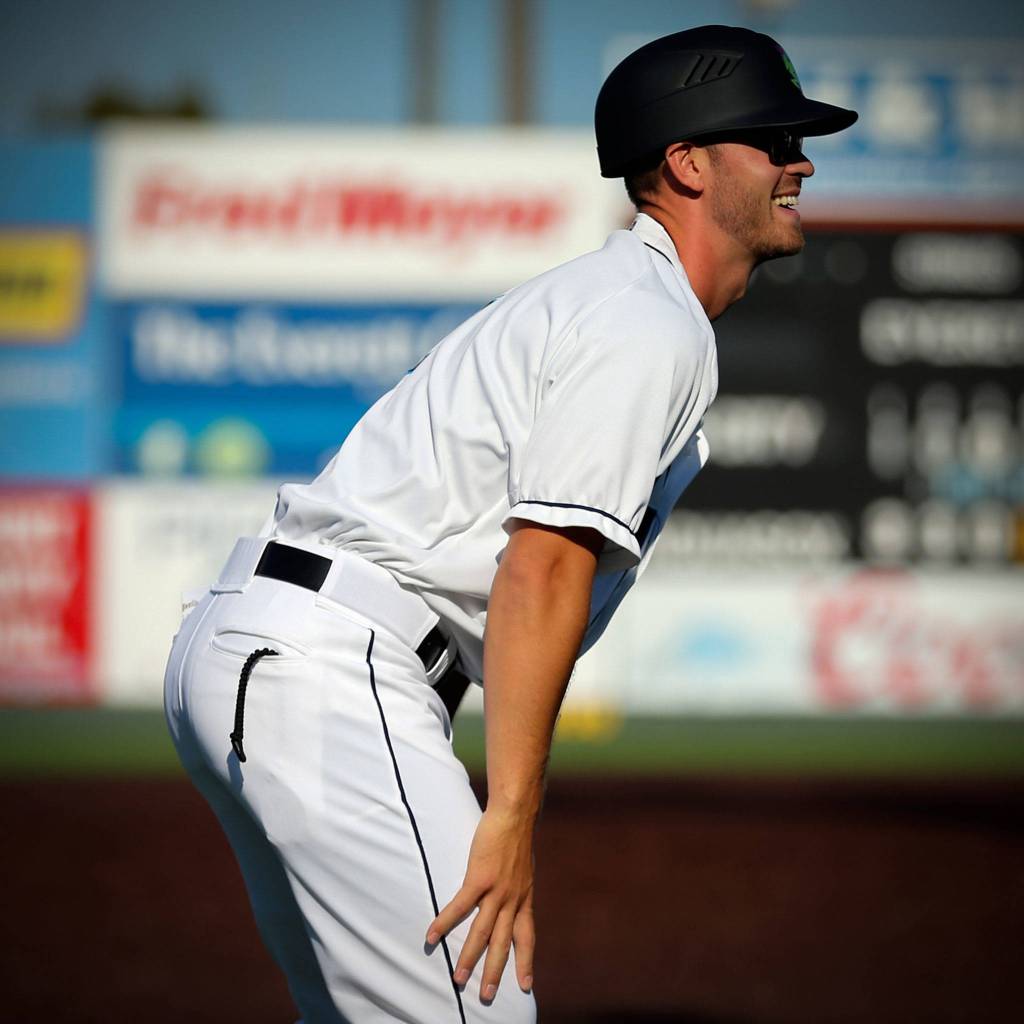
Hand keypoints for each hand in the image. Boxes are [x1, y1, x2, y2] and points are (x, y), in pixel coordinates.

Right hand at [426, 805, 535, 1001]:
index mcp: (523, 898)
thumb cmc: (515, 837)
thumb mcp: (523, 869)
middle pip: (503, 942)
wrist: (515, 814)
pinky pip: (459, 906)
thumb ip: (517, 887)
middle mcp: (512, 900)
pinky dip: (445, 922)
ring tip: (458, 978)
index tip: (525, 985)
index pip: (527, 937)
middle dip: (494, 971)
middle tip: (485, 995)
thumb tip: (512, 895)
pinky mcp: (479, 878)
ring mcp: (497, 890)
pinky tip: (431, 936)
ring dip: (469, 957)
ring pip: (482, 931)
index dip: (526, 961)